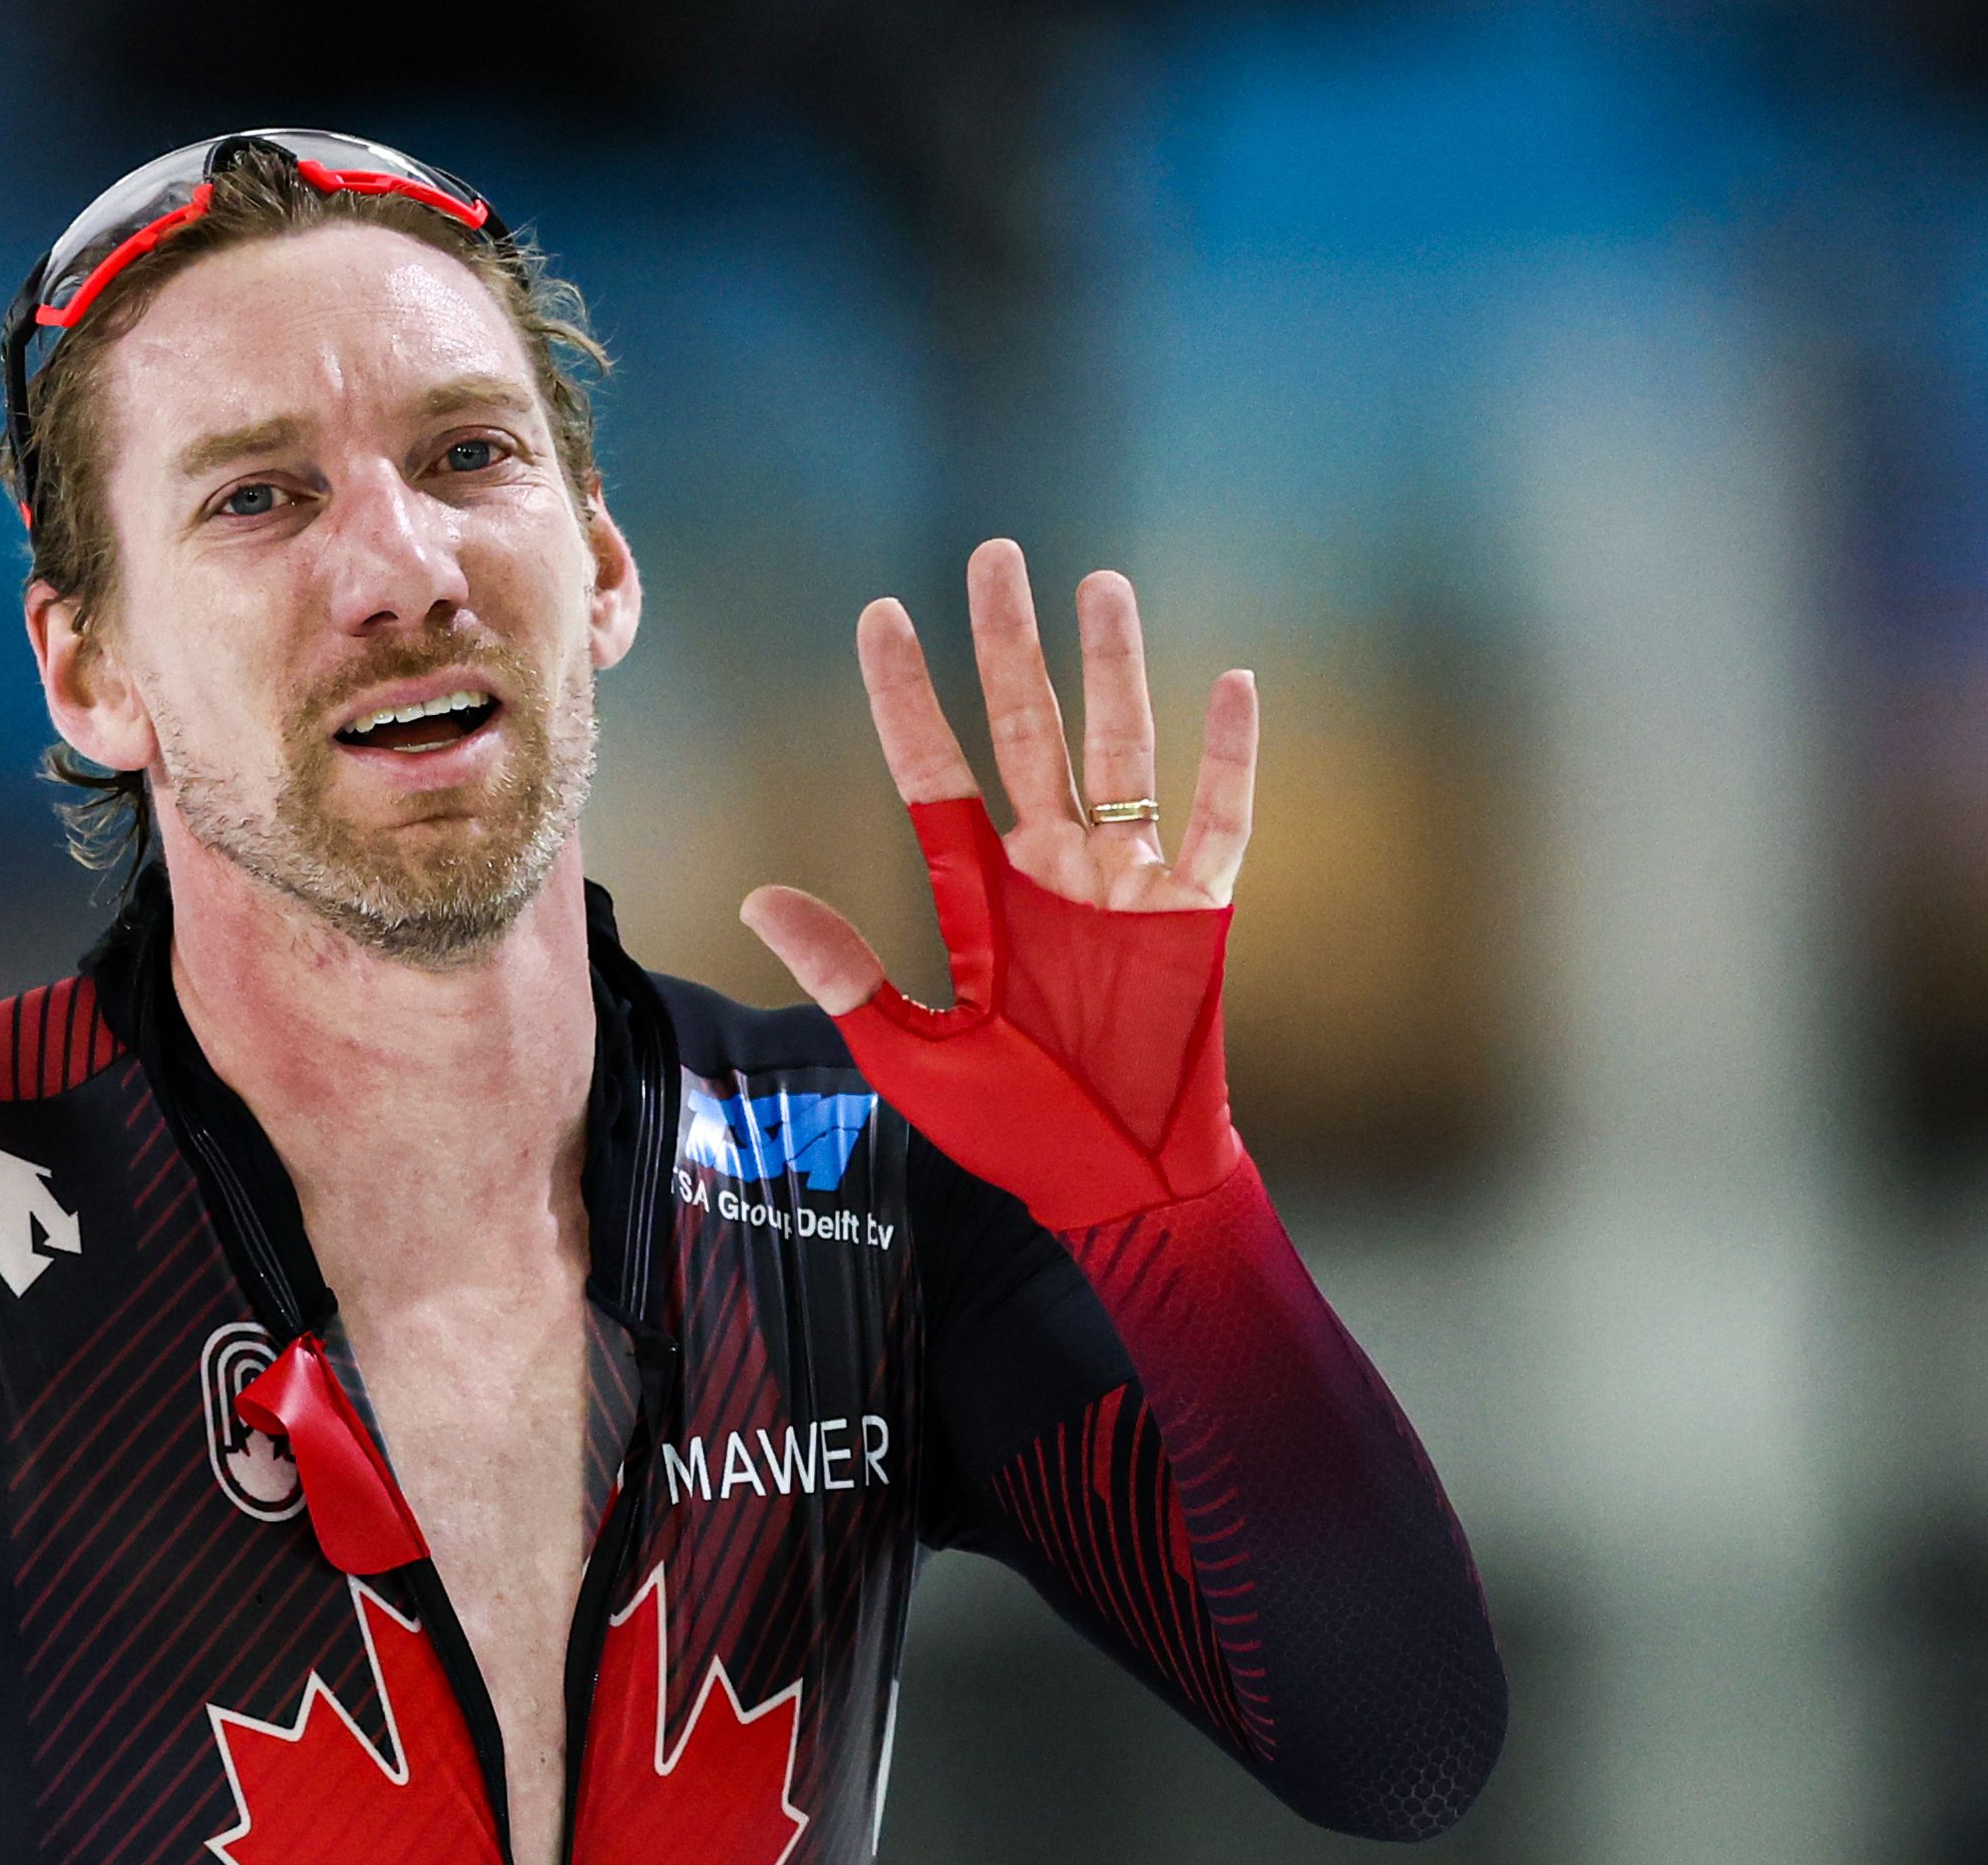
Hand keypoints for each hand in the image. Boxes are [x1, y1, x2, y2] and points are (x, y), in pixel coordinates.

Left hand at [741, 542, 1253, 1228]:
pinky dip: (1230, 758)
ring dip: (1113, 670)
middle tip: (994, 554)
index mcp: (982, 898)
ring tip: (1101, 586)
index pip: (935, 773)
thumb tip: (753, 899)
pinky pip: (1218, 821)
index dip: (908, 697)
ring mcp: (1128, 885)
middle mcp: (1052, 872)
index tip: (881, 616)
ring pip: (1121, 749)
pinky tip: (1233, 683)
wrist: (1115, 1186)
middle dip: (1011, 645)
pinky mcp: (1198, 915)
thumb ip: (844, 973)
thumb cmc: (1017, 1128)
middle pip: (1027, 732)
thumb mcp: (914, 1052)